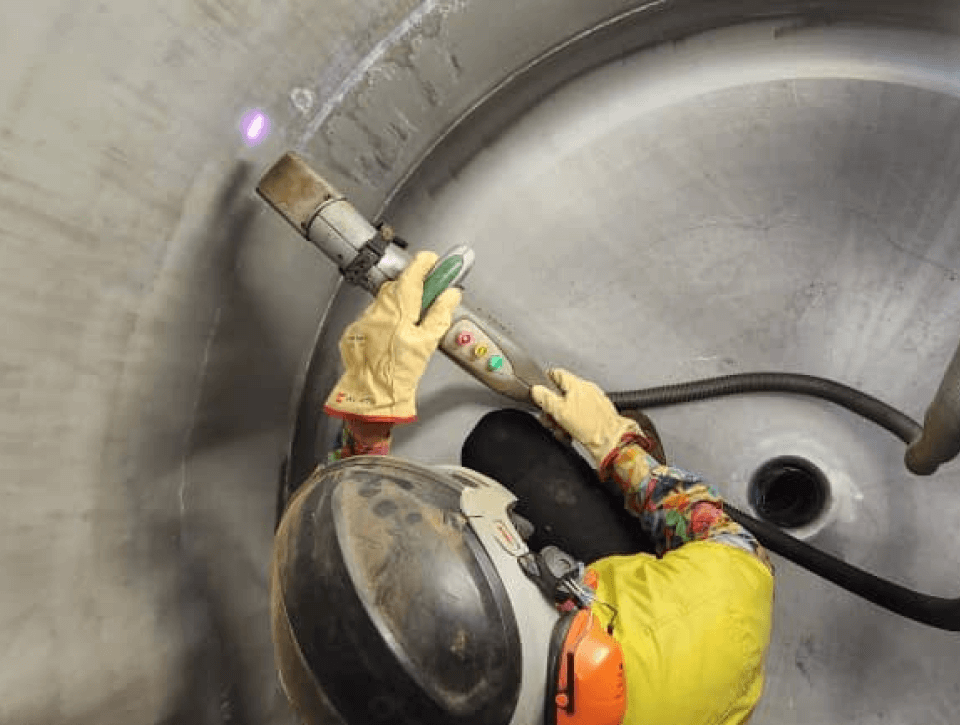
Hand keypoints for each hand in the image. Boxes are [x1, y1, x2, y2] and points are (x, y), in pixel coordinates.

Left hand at [324, 252, 461, 422]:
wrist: (372, 396)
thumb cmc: (398, 375)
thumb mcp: (427, 344)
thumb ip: (439, 314)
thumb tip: (450, 295)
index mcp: (398, 310)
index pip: (412, 275)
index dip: (424, 264)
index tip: (434, 261)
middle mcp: (377, 311)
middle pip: (397, 287)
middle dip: (413, 287)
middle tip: (429, 294)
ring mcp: (363, 320)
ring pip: (383, 302)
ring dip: (398, 306)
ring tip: (410, 324)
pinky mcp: (355, 331)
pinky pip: (372, 318)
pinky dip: (384, 321)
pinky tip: (391, 337)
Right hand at [531, 368, 640, 465]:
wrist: (611, 442)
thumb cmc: (591, 427)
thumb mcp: (560, 411)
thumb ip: (545, 398)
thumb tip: (535, 390)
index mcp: (578, 384)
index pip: (557, 374)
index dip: (545, 381)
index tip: (539, 390)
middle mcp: (587, 391)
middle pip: (562, 393)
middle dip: (552, 408)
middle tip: (548, 418)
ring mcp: (593, 403)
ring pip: (570, 407)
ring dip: (561, 419)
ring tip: (560, 429)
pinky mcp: (597, 415)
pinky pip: (579, 416)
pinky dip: (572, 424)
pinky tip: (569, 434)